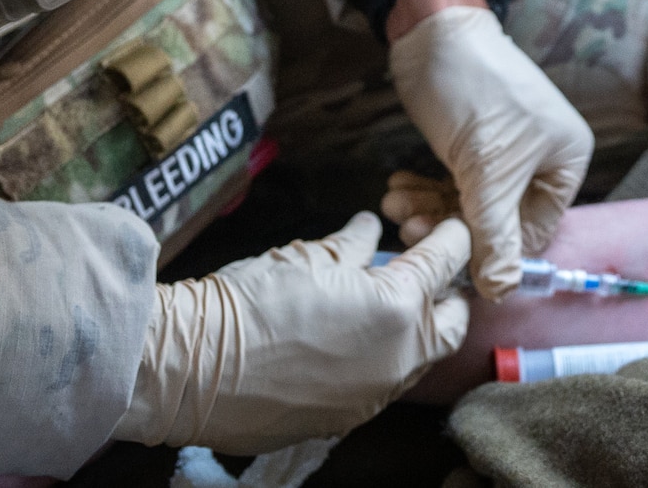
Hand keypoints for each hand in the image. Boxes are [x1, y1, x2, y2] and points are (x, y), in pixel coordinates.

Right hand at [114, 212, 469, 454]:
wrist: (195, 369)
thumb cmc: (250, 302)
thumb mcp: (307, 256)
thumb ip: (352, 245)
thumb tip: (370, 231)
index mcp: (397, 306)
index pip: (446, 263)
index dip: (452, 237)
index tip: (450, 227)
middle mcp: (400, 357)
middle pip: (451, 323)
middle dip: (447, 294)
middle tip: (427, 271)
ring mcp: (377, 395)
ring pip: (420, 359)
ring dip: (415, 330)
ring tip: (387, 304)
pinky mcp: (349, 420)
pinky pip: (384, 386)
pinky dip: (382, 360)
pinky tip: (354, 342)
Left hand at [389, 5, 592, 298]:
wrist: (435, 33)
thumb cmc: (476, 91)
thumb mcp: (488, 169)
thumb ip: (494, 234)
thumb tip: (500, 291)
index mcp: (565, 162)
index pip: (535, 231)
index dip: (493, 250)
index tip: (450, 262)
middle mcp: (541, 160)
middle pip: (498, 219)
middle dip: (450, 226)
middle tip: (409, 229)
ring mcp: (504, 152)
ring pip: (469, 203)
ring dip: (429, 208)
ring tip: (395, 205)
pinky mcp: (471, 144)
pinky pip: (454, 183)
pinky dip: (425, 189)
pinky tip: (398, 188)